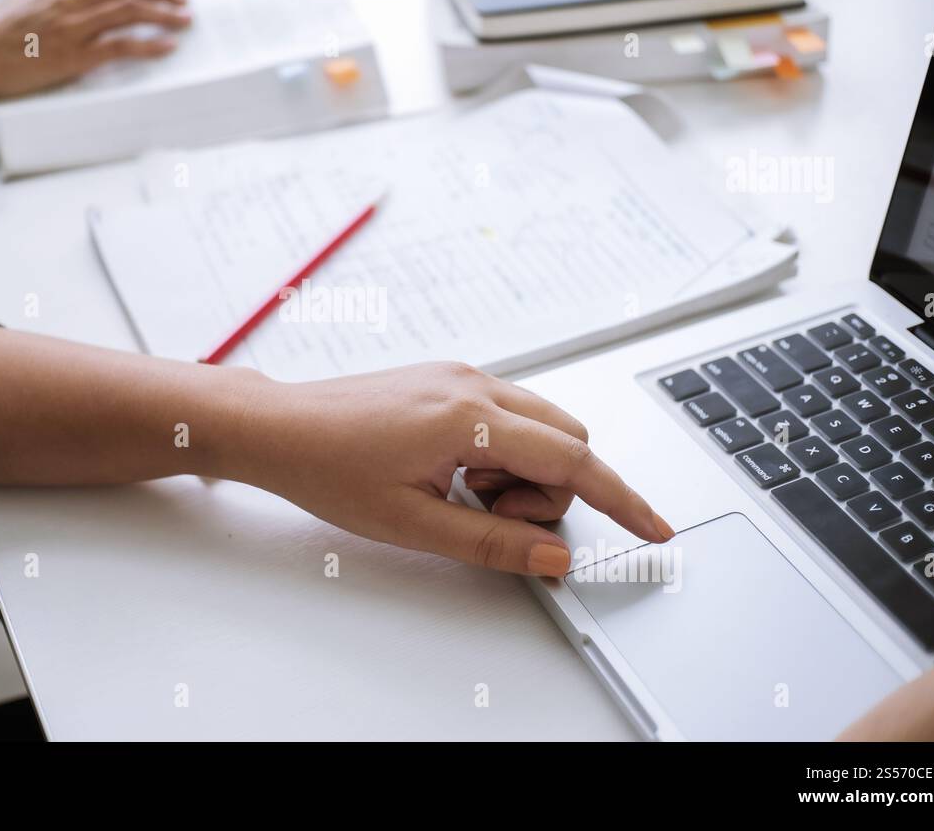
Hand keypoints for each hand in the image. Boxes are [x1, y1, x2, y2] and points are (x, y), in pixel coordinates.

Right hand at [0, 0, 189, 98]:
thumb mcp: (25, 3)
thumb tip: (81, 0)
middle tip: (184, 1)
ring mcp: (73, 26)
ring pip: (131, 10)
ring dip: (164, 14)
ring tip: (184, 21)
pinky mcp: (74, 55)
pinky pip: (122, 46)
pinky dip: (150, 44)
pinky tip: (167, 46)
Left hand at [0, 334, 669, 578]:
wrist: (278, 426)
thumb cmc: (329, 469)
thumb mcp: (414, 523)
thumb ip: (494, 542)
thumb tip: (555, 558)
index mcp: (471, 420)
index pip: (574, 460)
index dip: (622, 500)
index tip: (655, 528)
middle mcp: (475, 385)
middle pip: (567, 439)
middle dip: (552, 487)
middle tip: (489, 512)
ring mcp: (461, 375)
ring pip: (540, 424)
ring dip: (524, 468)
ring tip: (460, 492)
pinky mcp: (447, 378)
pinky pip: (507, 414)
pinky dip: (501, 449)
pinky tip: (451, 470)